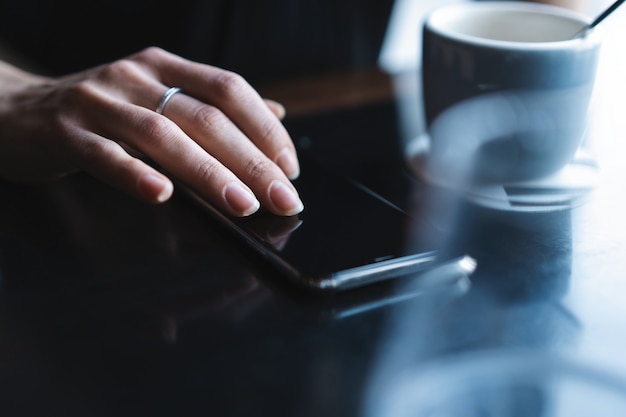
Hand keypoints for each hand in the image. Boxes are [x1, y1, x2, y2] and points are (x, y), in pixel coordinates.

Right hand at [0, 47, 302, 215]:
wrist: (17, 110)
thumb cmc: (101, 113)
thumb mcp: (160, 99)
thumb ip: (214, 107)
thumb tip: (277, 115)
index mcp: (166, 68)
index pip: (230, 89)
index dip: (265, 128)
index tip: (290, 168)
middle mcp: (137, 78)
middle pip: (206, 116)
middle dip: (251, 161)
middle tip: (283, 198)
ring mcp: (99, 102)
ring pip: (163, 136)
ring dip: (209, 173)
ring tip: (243, 206)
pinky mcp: (65, 132)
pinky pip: (104, 155)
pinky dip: (135, 175)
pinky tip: (163, 197)